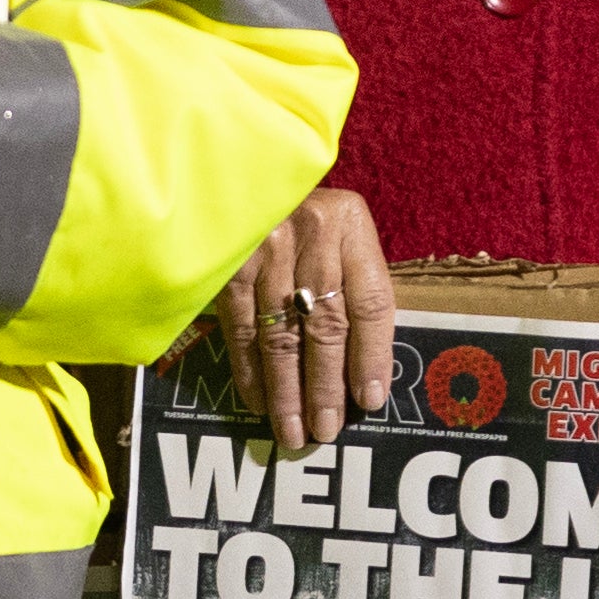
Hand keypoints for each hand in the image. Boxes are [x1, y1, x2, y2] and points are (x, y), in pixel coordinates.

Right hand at [205, 183, 396, 451]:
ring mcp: (263, 247)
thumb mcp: (340, 231)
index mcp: (350, 222)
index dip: (372, 356)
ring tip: (294, 432)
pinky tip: (259, 402)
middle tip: (326, 430)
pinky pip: (241, 330)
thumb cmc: (302, 214)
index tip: (369, 401)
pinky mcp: (226, 263)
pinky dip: (249, 371)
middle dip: (326, 387)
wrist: (235, 166)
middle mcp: (310, 232)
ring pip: (281, 335)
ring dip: (287, 391)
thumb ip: (354, 281)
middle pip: (326, 325)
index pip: (370, 300)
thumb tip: (365, 368)